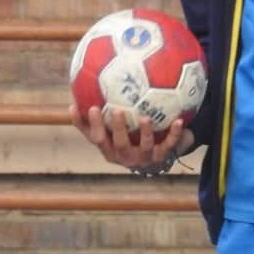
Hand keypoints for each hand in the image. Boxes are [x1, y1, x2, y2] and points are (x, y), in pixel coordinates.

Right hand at [71, 104, 191, 172]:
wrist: (152, 159)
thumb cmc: (125, 139)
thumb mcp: (107, 131)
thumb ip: (91, 117)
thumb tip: (74, 94)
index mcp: (109, 149)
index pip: (96, 137)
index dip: (90, 124)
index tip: (89, 107)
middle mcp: (125, 156)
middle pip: (119, 144)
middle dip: (117, 128)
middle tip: (116, 110)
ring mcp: (144, 158)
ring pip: (144, 146)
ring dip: (145, 132)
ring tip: (145, 118)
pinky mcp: (162, 157)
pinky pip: (169, 144)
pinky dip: (174, 133)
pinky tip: (179, 120)